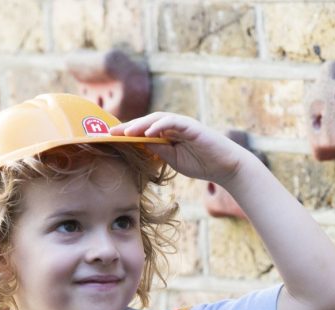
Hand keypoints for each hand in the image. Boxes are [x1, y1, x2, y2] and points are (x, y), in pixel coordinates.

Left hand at [111, 112, 246, 187]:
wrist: (224, 166)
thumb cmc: (201, 164)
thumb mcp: (173, 160)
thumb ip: (158, 151)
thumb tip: (140, 145)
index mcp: (168, 134)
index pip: (144, 131)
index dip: (127, 133)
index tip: (110, 139)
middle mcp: (173, 126)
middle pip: (147, 122)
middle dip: (128, 127)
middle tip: (110, 132)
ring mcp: (182, 124)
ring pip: (157, 119)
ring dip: (140, 124)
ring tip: (125, 132)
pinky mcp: (192, 127)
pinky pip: (173, 123)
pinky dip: (160, 125)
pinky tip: (148, 132)